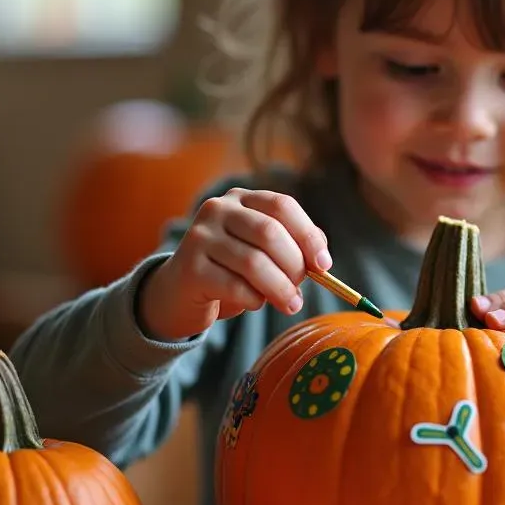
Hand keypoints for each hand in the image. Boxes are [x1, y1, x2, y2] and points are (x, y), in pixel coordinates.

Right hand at [137, 189, 331, 341]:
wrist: (179, 292)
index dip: (308, 235)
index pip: (282, 206)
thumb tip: (322, 260)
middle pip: (269, 233)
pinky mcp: (190, 268)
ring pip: (253, 262)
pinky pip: (234, 286)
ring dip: (280, 288)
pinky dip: (254, 299)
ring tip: (290, 304)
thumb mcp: (263, 252)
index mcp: (241, 199)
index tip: (324, 265)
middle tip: (301, 289)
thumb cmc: (231, 270)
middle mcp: (218, 209)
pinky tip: (256, 303)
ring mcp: (200, 236)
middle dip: (294, 266)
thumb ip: (293, 248)